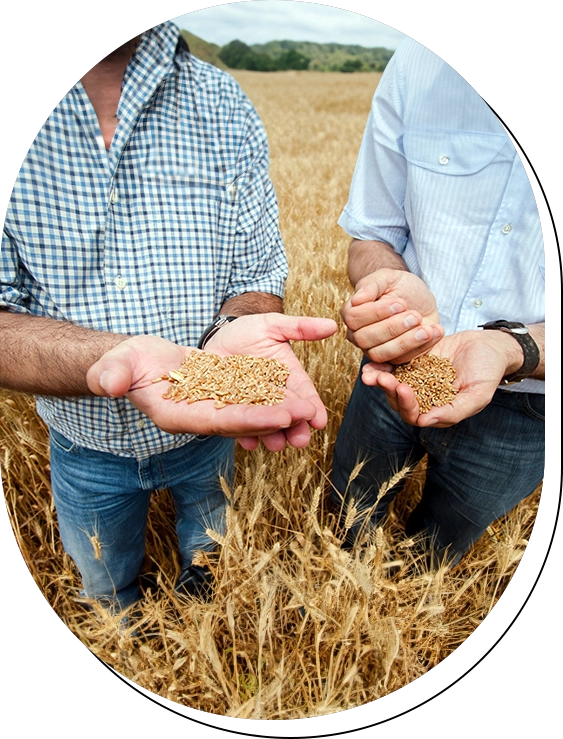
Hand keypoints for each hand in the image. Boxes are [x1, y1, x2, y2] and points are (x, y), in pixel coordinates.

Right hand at [86, 315, 336, 451]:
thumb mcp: (115, 365)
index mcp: (175, 415)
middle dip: (274, 419)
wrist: (137, 362)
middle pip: (241, 420)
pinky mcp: (220, 395)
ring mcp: (211, 407)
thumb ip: (112, 374)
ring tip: (311, 409)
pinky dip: (271, 397)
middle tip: (308, 416)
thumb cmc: (122, 364)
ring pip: (251, 411)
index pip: (216, 421)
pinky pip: (249, 397)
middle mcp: (198, 417)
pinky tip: (296, 394)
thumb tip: (108, 383)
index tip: (279, 416)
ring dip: (279, 412)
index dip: (248, 419)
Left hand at [203, 313, 337, 449]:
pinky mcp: (231, 410)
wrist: (215, 337)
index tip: (319, 420)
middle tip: (301, 440)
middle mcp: (273, 394)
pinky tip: (249, 443)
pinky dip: (243, 435)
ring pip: (265, 423)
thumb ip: (300, 328)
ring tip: (276, 445)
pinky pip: (238, 424)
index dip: (312, 407)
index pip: (303, 393)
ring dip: (272, 436)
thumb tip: (333, 325)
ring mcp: (252, 404)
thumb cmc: (247, 330)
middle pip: (287, 413)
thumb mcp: (272, 325)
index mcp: (289, 376)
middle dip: (295, 428)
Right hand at [341, 268, 443, 363]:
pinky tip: (435, 332)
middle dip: (392, 328)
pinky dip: (421, 347)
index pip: (354, 318)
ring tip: (426, 330)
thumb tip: (357, 299)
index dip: (377, 313)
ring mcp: (374, 350)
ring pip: (381, 354)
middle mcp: (358, 335)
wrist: (419, 299)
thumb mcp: (387, 277)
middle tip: (415, 316)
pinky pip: (402, 360)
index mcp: (352, 314)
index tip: (401, 303)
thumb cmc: (399, 286)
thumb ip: (371, 284)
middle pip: (365, 339)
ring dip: (405, 342)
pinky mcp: (394, 359)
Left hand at [361, 329, 522, 427]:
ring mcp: (415, 379)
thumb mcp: (478, 394)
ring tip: (370, 371)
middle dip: (388, 389)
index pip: (414, 415)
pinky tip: (373, 358)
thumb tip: (425, 422)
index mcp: (436, 411)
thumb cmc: (488, 373)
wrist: (489, 346)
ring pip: (392, 382)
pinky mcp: (412, 361)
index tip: (403, 388)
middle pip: (397, 399)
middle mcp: (422, 397)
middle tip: (381, 377)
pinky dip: (383, 362)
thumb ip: (454, 410)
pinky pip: (394, 363)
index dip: (406, 404)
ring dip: (379, 378)